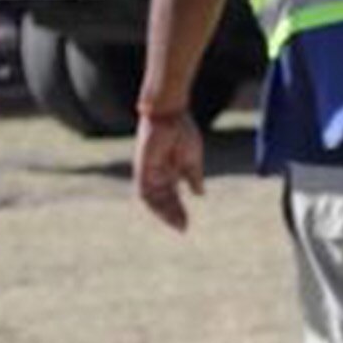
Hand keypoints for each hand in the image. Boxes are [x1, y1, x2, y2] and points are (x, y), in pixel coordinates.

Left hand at [131, 109, 205, 231]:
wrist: (170, 114)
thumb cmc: (182, 131)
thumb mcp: (192, 158)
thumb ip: (194, 176)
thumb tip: (200, 194)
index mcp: (170, 171)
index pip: (172, 196)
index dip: (178, 210)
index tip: (187, 224)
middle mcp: (158, 174)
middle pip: (163, 201)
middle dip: (172, 215)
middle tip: (183, 228)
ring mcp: (149, 172)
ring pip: (153, 200)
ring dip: (164, 213)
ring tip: (178, 223)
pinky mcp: (143, 169)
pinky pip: (144, 192)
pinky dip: (154, 203)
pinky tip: (165, 211)